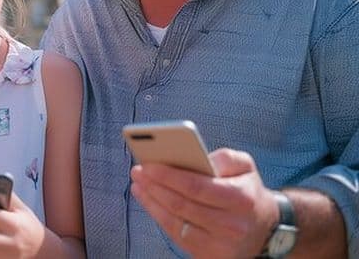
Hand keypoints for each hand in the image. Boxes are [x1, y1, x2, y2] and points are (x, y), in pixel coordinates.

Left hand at [130, 148, 278, 258]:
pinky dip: (159, 217)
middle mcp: (232, 226)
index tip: (148, 164)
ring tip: (139, 184)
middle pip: (182, 205)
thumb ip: (224, 157)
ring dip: (152, 201)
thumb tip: (195, 157)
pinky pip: (177, 235)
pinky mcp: (210, 256)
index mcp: (242, 199)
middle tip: (138, 171)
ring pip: (176, 222)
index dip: (169, 176)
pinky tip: (148, 201)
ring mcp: (221, 246)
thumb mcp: (245, 167)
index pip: (197, 187)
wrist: (266, 229)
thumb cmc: (247, 192)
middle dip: (155, 186)